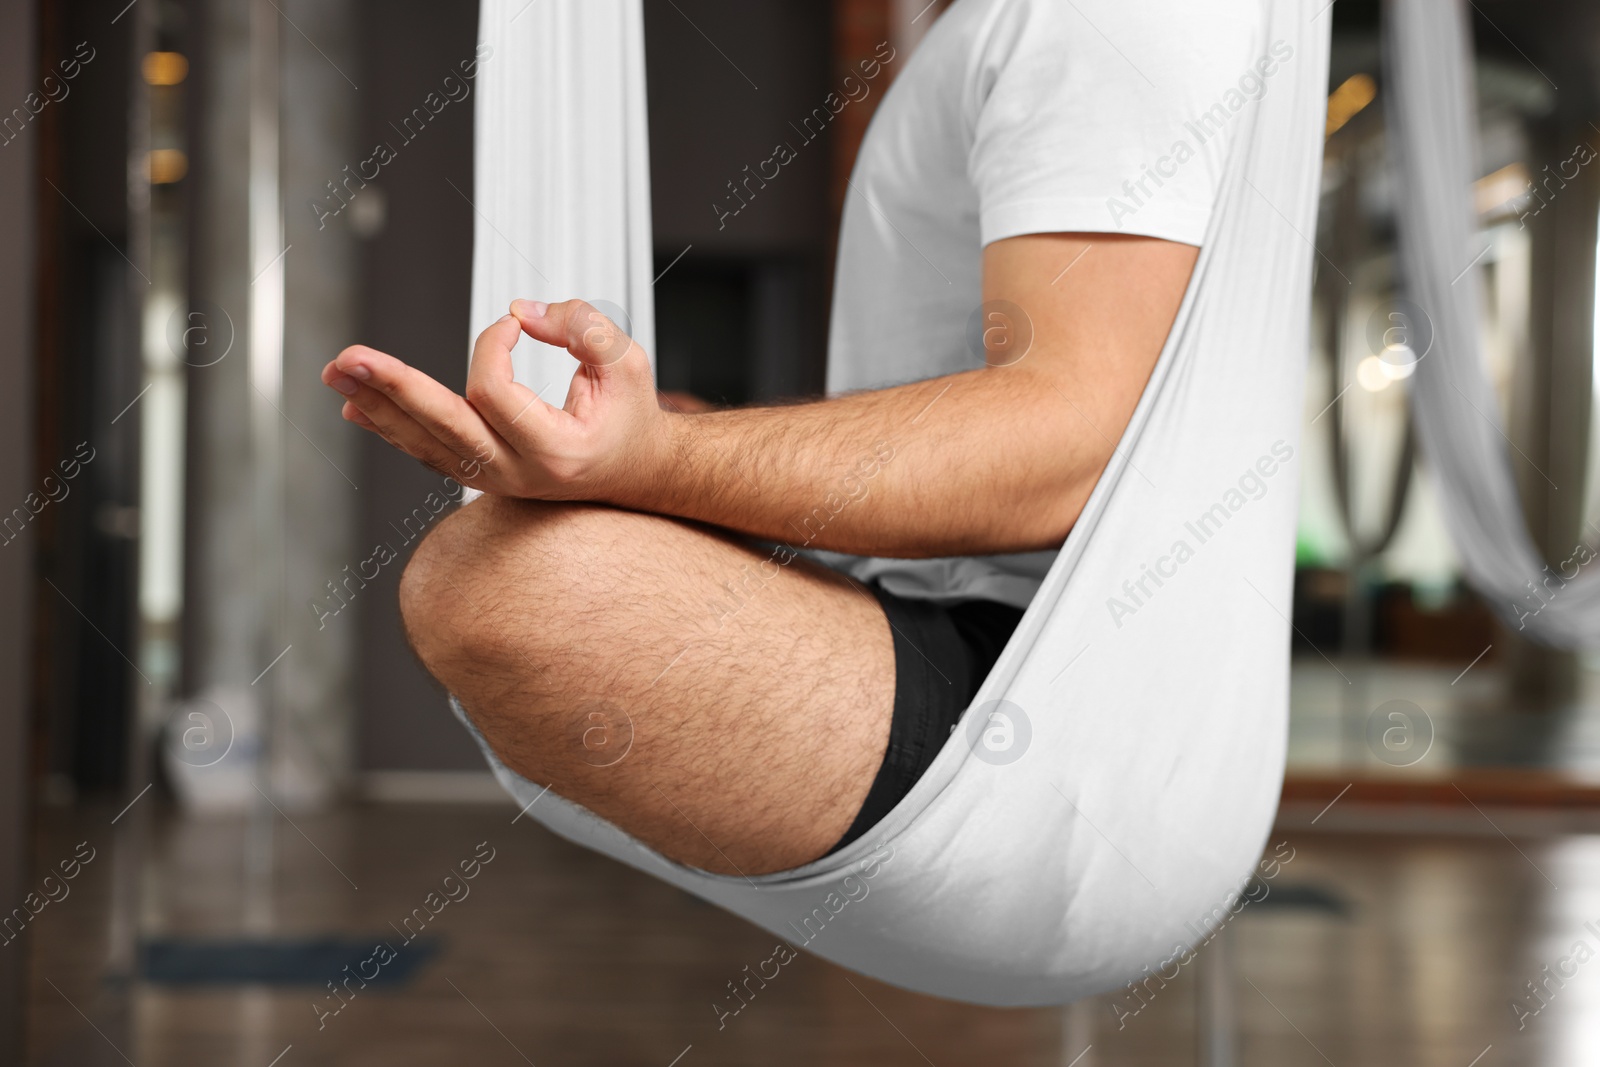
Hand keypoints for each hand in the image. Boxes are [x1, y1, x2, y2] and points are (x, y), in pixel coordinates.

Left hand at [322, 299, 672, 502]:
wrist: (636, 471)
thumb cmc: (631, 415)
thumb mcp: (627, 362)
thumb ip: (581, 326)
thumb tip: (521, 313)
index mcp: (556, 451)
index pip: (494, 393)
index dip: (492, 345)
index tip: (512, 322)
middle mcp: (519, 473)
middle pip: (442, 427)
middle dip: (392, 387)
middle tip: (348, 357)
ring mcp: (496, 481)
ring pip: (425, 443)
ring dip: (377, 404)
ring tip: (337, 372)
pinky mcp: (482, 476)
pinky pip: (427, 452)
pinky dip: (391, 426)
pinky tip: (356, 407)